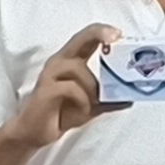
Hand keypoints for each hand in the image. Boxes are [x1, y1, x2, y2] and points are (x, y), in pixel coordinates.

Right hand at [3, 27, 118, 151]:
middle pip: (80, 39)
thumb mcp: (91, 106)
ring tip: (93, 104)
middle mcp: (59, 62)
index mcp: (70, 61)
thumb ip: (108, 100)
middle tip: (115, 37)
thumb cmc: (60, 114)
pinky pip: (71, 87)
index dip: (102, 31)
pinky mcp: (45, 89)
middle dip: (98, 35)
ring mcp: (50, 74)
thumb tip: (129, 98)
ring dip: (92, 88)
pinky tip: (83, 110)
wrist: (35, 133)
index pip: (86, 38)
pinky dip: (83, 100)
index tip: (119, 33)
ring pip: (79, 68)